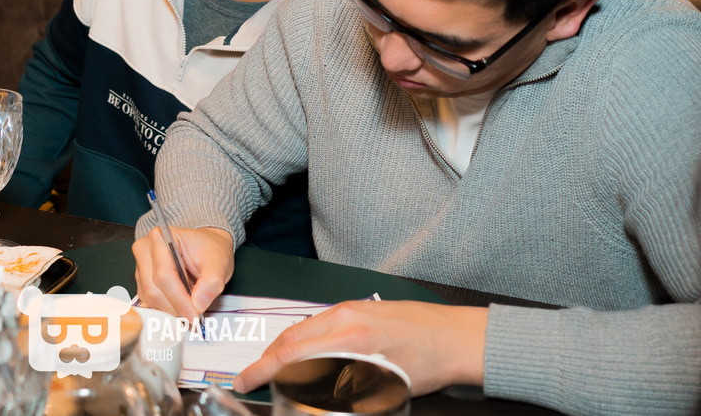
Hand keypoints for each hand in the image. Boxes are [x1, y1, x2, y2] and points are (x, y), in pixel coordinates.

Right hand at [133, 226, 233, 320]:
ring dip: (171, 308)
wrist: (207, 247)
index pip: (164, 275)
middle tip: (195, 313)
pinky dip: (166, 308)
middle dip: (176, 306)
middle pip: (154, 289)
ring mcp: (141, 266)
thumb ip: (211, 283)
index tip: (194, 314)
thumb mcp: (219, 262)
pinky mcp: (142, 280)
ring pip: (150, 298)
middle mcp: (146, 249)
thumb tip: (198, 304)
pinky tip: (181, 302)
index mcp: (162, 238)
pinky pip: (149, 301)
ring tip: (190, 302)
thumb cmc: (210, 249)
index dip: (180, 299)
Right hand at [233, 300, 487, 395]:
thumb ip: (341, 390)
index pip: (290, 355)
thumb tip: (311, 395)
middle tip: (254, 378)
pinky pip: (318, 321)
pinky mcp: (357, 305)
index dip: (261, 370)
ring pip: (302, 328)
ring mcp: (349, 307)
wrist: (457, 338)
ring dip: (285, 349)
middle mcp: (344, 317)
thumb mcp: (383, 389)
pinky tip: (306, 353)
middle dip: (266, 359)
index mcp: (349, 341)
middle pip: (289, 338)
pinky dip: (304, 338)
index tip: (244, 381)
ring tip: (278, 370)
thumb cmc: (428, 366)